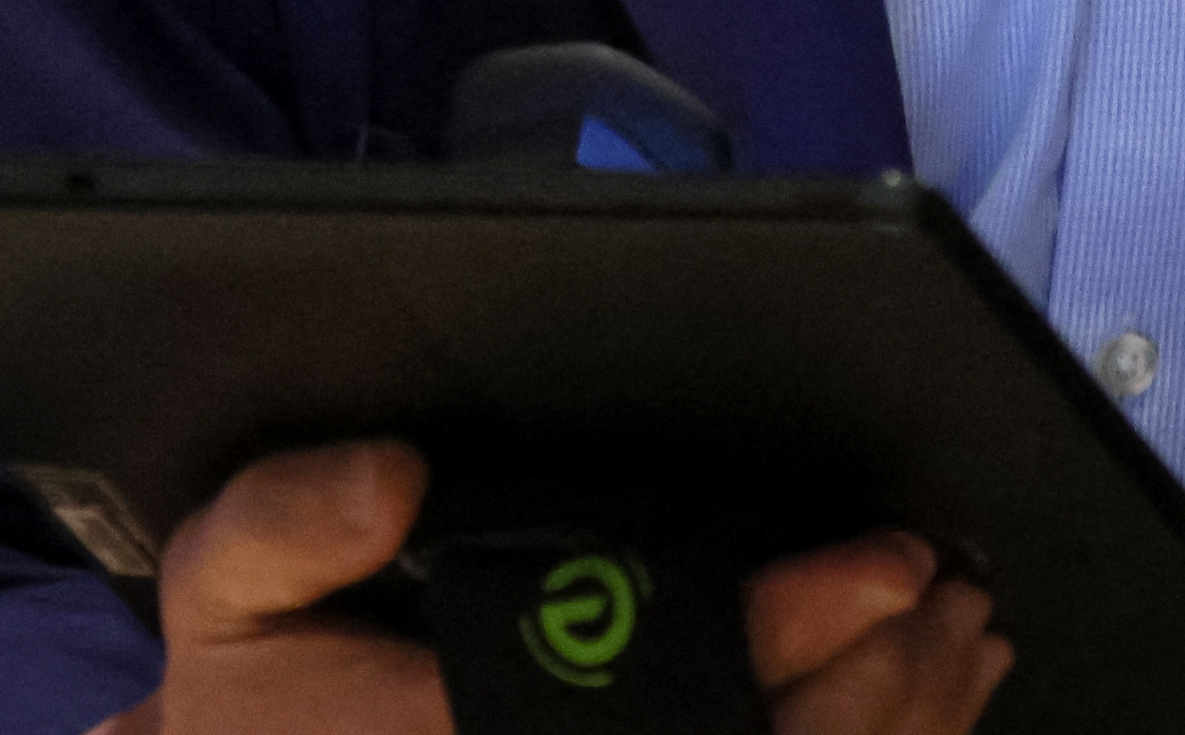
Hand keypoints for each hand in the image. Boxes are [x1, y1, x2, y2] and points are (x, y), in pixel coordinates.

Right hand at [96, 442, 1005, 734]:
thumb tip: (394, 475)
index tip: (878, 562)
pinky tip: (929, 706)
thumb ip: (281, 525)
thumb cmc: (263, 718)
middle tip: (950, 585)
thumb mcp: (225, 607)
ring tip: (958, 632)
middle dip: (884, 675)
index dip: (791, 625)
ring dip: (904, 726)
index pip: (669, 683)